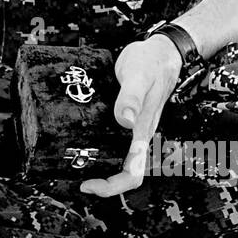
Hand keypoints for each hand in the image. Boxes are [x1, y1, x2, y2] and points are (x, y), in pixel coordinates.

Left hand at [79, 35, 182, 198]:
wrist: (162, 50)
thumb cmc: (152, 61)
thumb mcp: (139, 75)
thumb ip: (131, 97)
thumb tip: (124, 120)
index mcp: (142, 130)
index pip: (133, 173)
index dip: (112, 186)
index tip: (89, 184)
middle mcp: (138, 133)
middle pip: (124, 170)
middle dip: (102, 180)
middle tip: (76, 177)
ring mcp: (133, 126)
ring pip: (119, 157)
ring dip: (100, 164)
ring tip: (75, 161)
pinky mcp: (127, 117)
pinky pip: (114, 139)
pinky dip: (99, 145)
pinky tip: (81, 136)